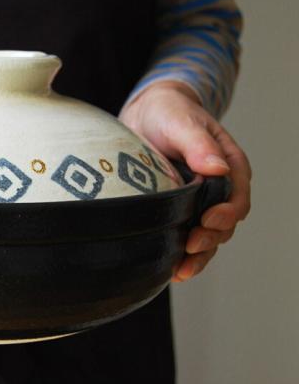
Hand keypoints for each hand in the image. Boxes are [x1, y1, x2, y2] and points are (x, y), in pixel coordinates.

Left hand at [119, 81, 250, 281]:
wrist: (146, 115)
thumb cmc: (168, 113)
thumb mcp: (181, 122)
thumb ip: (198, 144)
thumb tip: (217, 167)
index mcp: (229, 165)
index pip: (237, 197)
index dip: (227, 212)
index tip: (208, 219)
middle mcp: (218, 188)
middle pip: (224, 224)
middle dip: (210, 239)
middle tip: (190, 247)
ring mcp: (199, 202)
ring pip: (207, 236)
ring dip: (197, 255)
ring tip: (181, 270)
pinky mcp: (178, 210)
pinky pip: (186, 236)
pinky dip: (181, 254)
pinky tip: (171, 269)